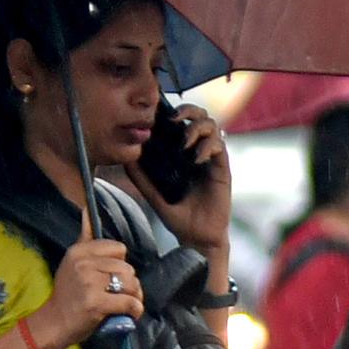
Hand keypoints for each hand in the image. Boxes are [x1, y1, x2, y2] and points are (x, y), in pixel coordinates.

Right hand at [36, 238, 138, 348]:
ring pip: (131, 283)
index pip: (118, 249)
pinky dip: (135, 310)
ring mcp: (90, 283)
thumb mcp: (72, 262)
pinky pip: (130, 302)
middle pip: (127, 267)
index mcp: (79, 251)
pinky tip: (129, 314)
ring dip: (134, 296)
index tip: (110, 277)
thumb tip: (88, 210)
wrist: (54, 324)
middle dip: (129, 283)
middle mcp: (84, 264)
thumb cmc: (68, 295)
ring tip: (124, 304)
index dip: (119, 264)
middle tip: (119, 294)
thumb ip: (85, 238)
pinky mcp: (97, 302)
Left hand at [144, 106, 232, 251]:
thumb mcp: (153, 194)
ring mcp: (212, 159)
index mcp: (183, 153)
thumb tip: (125, 156)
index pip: (182, 122)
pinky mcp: (223, 169)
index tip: (158, 112)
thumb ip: (140, 176)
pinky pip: (220, 146)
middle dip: (188, 110)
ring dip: (197, 128)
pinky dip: (207, 147)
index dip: (174, 111)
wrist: (196, 238)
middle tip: (173, 119)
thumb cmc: (177, 217)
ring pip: (213, 125)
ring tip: (184, 142)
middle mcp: (199, 152)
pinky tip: (195, 159)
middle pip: (201, 115)